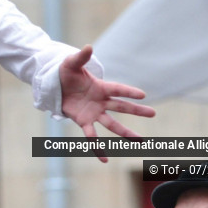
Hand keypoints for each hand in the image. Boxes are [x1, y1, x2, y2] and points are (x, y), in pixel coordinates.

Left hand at [59, 45, 155, 161]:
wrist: (54, 85)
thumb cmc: (65, 73)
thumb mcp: (70, 64)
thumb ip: (80, 57)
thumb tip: (88, 47)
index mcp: (99, 86)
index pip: (116, 89)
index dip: (128, 91)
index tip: (143, 94)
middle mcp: (100, 101)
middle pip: (120, 107)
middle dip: (136, 110)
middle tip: (153, 114)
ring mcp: (93, 113)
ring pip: (112, 124)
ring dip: (125, 134)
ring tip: (140, 142)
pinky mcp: (83, 121)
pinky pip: (92, 137)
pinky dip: (98, 148)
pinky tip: (105, 160)